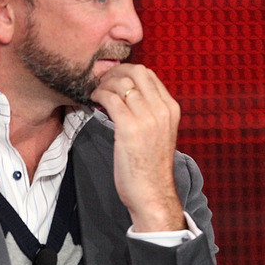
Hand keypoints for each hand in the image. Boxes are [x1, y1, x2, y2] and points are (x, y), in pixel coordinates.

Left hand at [90, 63, 185, 231]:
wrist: (152, 192)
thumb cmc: (151, 166)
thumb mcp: (160, 132)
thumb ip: (152, 112)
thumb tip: (131, 96)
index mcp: (171, 108)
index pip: (149, 75)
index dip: (127, 72)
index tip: (114, 79)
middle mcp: (162, 109)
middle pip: (137, 72)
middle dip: (115, 72)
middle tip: (102, 81)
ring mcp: (147, 118)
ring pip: (122, 83)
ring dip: (104, 84)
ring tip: (96, 92)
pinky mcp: (130, 128)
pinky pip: (111, 98)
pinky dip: (99, 94)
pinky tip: (93, 100)